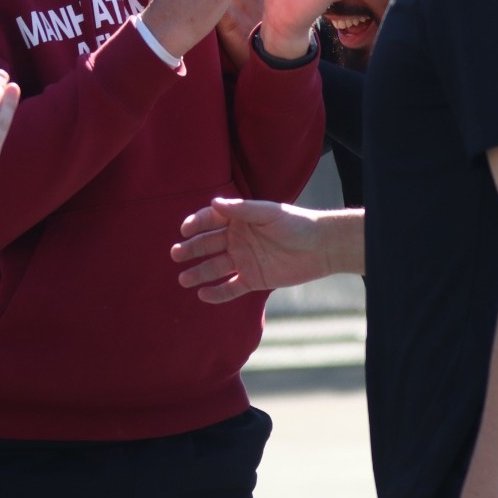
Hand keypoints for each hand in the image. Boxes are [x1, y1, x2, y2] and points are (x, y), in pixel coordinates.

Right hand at [172, 198, 332, 302]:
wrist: (321, 247)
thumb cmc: (296, 224)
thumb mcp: (268, 214)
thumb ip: (242, 210)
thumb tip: (214, 202)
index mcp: (239, 220)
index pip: (211, 220)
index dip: (196, 224)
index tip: (185, 230)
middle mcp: (237, 240)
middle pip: (208, 245)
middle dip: (191, 249)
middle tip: (175, 254)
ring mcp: (244, 260)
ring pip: (215, 268)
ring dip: (198, 273)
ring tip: (183, 279)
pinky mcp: (253, 280)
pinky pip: (230, 288)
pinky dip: (217, 293)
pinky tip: (203, 295)